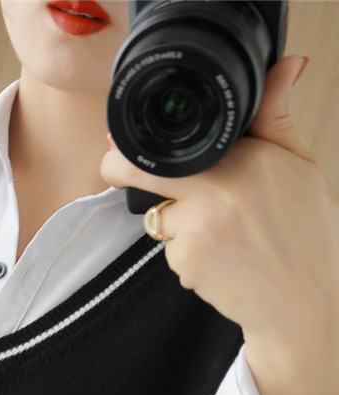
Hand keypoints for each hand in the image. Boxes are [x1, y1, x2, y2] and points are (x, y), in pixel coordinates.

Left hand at [101, 56, 338, 394]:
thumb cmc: (304, 236)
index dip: (138, 145)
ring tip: (218, 235)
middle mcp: (216, 190)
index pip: (171, 143)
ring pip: (156, 216)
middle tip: (116, 171)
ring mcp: (197, 228)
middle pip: (137, 172)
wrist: (302, 301)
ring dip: (173, 223)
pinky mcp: (185, 261)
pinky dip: (184, 253)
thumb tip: (284, 67)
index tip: (124, 145)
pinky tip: (217, 259)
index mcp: (245, 159)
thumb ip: (276, 118)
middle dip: (118, 170)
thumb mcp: (300, 167)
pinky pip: (168, 249)